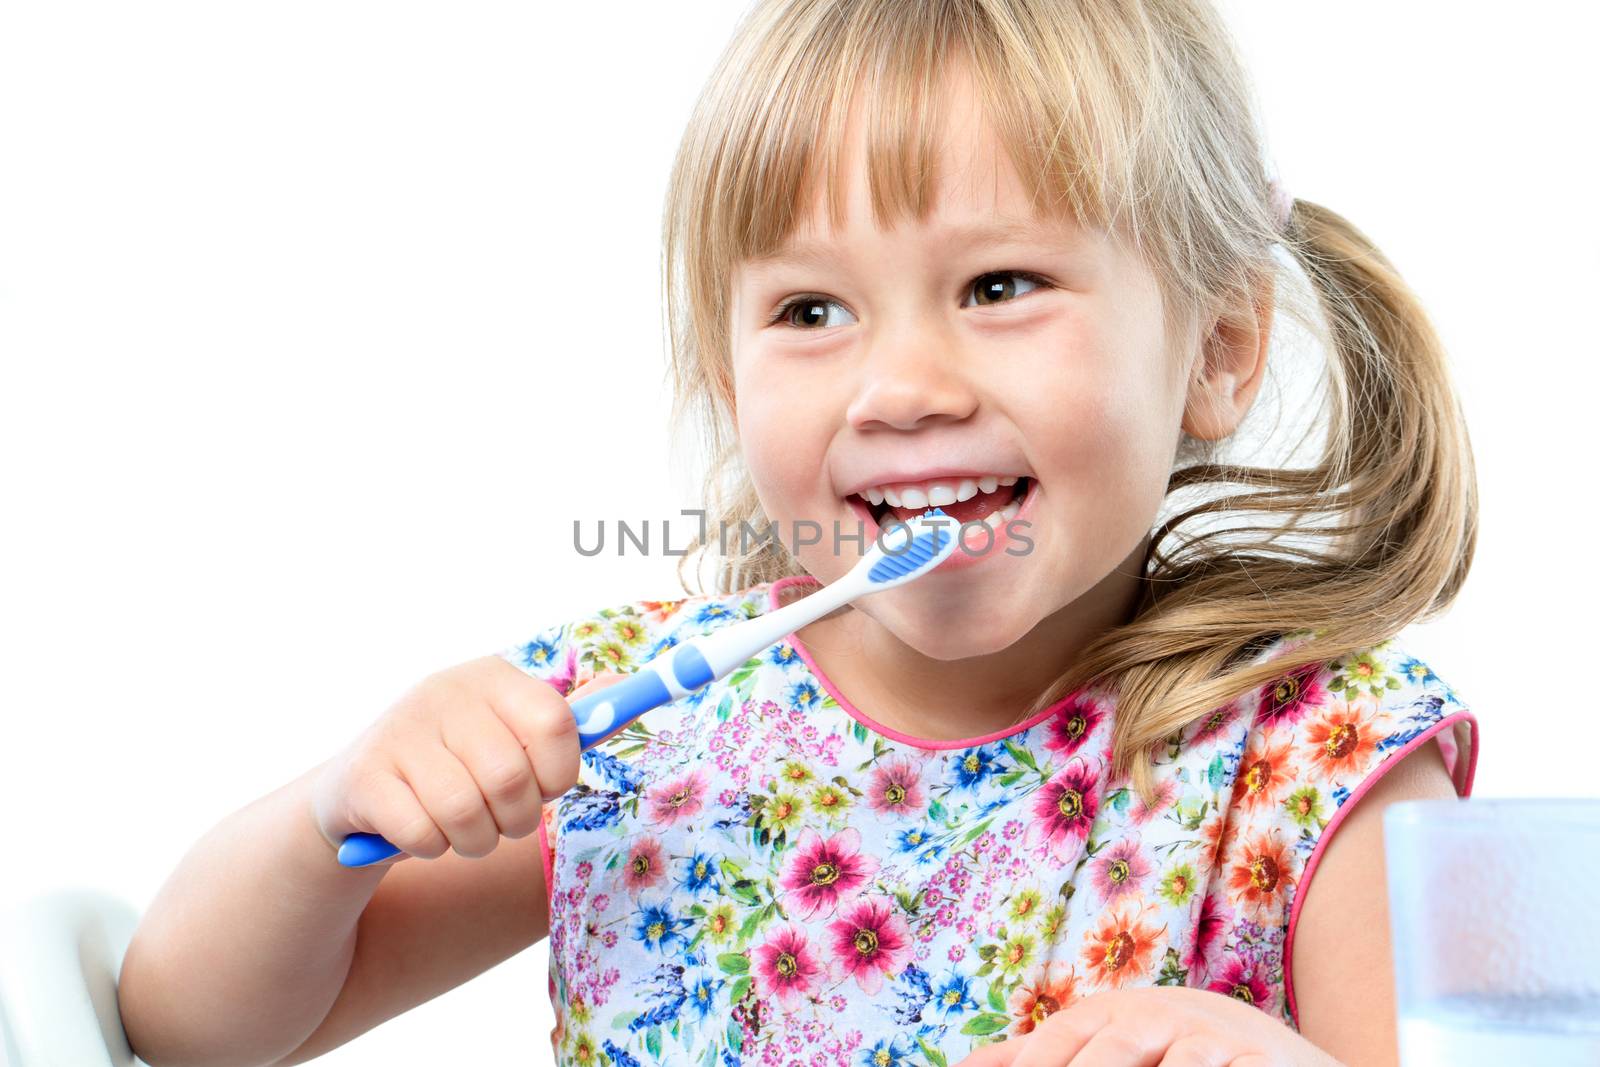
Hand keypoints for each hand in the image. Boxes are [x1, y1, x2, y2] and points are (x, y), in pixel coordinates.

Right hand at [309, 656, 624, 864]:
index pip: (555, 721)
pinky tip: (419, 832)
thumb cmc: (457, 767)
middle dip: (516, 820)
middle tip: (500, 820)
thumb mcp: (507, 733)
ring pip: (465, 814)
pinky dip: (430, 850)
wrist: (360, 792)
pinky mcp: (363, 777)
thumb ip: (564, 722)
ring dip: (474, 841)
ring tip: (463, 831)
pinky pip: (423, 836)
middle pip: (511, 778)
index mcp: (491, 677)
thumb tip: (624, 685)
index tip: (542, 787)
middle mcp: (443, 692)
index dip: (559, 772)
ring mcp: (398, 731)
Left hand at [953, 986, 1342, 1066]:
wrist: (1264, 1046)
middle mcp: (1157, 1019)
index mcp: (1106, 1016)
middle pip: (1114, 1054)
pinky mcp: (1258, 1064)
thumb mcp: (1097, 1042)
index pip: (1057, 1045)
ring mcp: (1210, 1041)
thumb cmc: (1158, 1049)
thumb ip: (1029, 1057)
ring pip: (1179, 1066)